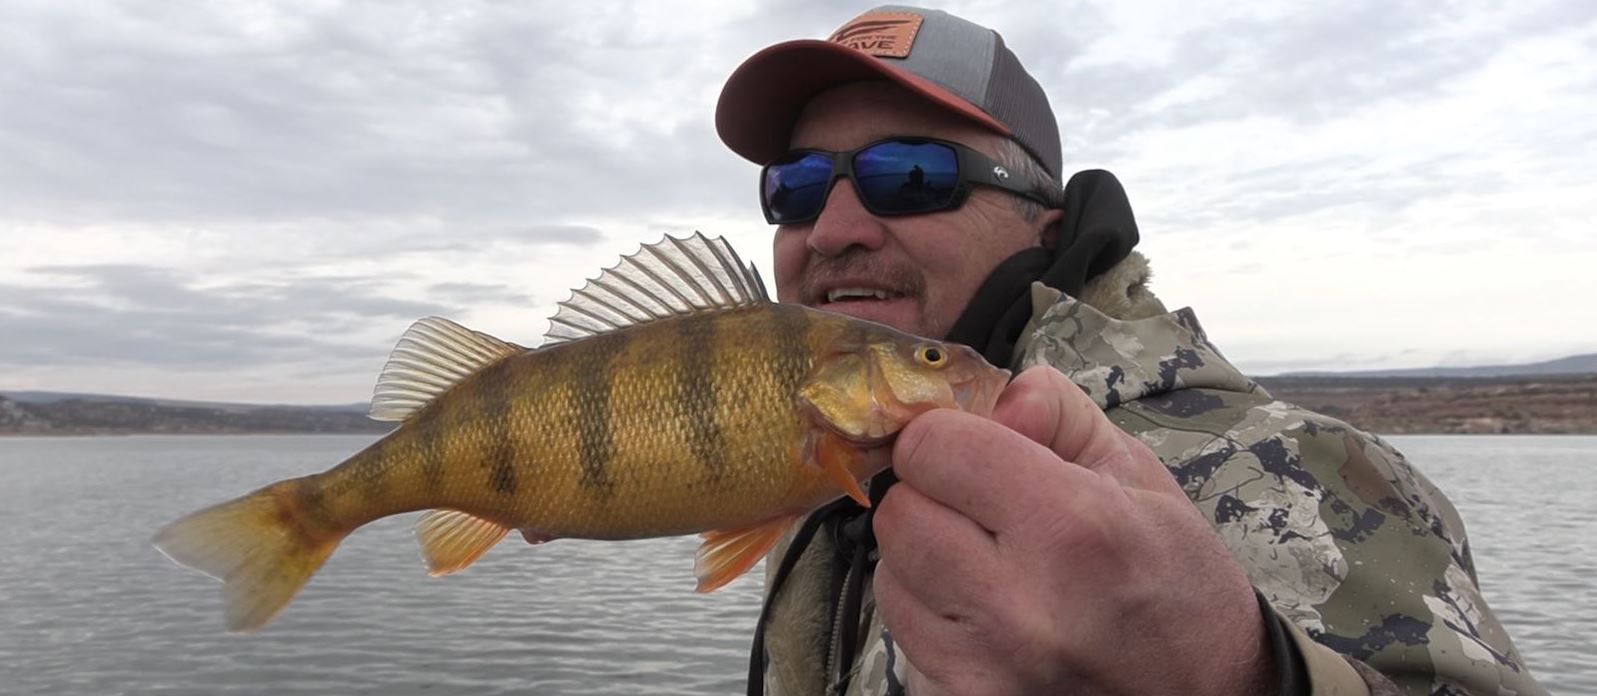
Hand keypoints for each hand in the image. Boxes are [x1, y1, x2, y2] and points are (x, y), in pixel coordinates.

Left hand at [873, 366, 1274, 695]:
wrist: (1205, 694)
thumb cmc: (1175, 582)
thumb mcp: (1137, 472)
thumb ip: (1056, 412)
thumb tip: (992, 396)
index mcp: (1072, 528)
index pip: (932, 448)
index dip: (948, 436)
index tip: (972, 447)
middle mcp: (1018, 605)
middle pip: (898, 513)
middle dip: (931, 495)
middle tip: (981, 508)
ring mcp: (983, 667)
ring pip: (890, 576)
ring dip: (926, 558)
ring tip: (990, 564)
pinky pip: (905, 636)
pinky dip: (932, 615)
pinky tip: (986, 613)